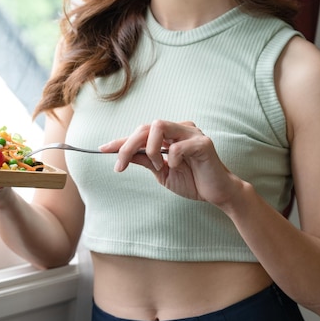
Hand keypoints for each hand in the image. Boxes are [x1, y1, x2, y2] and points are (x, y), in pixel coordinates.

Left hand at [100, 120, 244, 207]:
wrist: (217, 194)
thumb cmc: (192, 180)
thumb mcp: (161, 172)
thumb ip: (145, 160)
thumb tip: (122, 155)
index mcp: (170, 134)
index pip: (141, 132)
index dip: (121, 141)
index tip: (102, 149)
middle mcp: (180, 128)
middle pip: (146, 126)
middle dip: (127, 145)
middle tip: (119, 166)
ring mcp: (193, 133)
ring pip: (159, 127)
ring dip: (150, 149)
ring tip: (158, 166)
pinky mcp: (203, 143)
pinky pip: (178, 146)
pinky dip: (172, 158)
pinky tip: (178, 167)